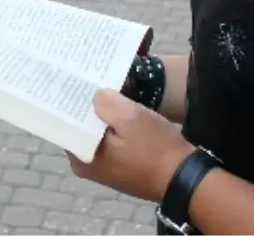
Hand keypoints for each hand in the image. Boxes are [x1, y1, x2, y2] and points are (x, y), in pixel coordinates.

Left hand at [67, 90, 193, 200]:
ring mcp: (106, 166)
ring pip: (98, 130)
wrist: (186, 177)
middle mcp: (88, 165)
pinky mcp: (122, 164)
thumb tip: (96, 94)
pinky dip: (115, 123)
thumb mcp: (129, 118)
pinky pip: (112, 138)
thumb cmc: (156, 149)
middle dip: (87, 104)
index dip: (71, 99)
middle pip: (82, 126)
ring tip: (104, 84)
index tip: (72, 78)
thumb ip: (106, 102)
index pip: (67, 123)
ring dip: (103, 112)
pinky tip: (121, 105)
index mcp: (82, 157)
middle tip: (88, 75)